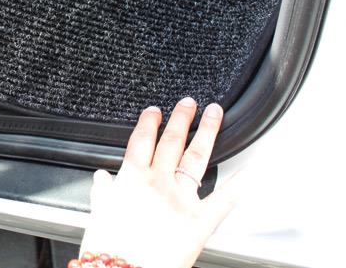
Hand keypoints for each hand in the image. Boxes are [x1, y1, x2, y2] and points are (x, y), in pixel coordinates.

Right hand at [79, 98, 239, 267]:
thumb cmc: (110, 248)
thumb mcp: (99, 214)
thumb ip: (103, 193)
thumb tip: (102, 179)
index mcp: (131, 179)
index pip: (141, 140)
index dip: (148, 123)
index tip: (154, 111)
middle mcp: (157, 182)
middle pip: (171, 140)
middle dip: (180, 118)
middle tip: (188, 103)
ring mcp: (181, 198)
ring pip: (196, 156)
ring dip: (206, 131)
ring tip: (214, 114)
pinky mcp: (200, 220)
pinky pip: (223, 199)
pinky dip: (238, 184)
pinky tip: (249, 171)